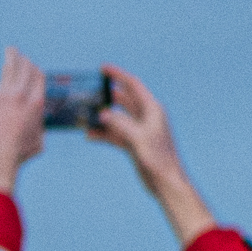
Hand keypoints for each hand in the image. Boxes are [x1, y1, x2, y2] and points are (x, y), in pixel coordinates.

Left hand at [0, 49, 44, 193]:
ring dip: (11, 56)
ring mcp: (3, 94)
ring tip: (10, 50)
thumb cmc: (17, 155)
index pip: (39, 78)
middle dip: (25, 60)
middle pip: (26, 69)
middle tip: (20, 55)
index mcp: (36, 103)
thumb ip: (39, 133)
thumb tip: (39, 134)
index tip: (32, 67)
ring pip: (9, 67)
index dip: (35, 70)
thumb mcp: (38, 143)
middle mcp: (22, 95)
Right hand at [94, 65, 218, 243]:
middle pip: (124, 100)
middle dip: (107, 94)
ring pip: (118, 117)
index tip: (103, 68)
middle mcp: (146, 117)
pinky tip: (90, 135)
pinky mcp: (134, 144)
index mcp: (152, 110)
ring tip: (85, 113)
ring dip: (103, 115)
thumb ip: (120, 125)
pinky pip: (115, 134)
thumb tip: (102, 114)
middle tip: (90, 90)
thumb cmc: (158, 159)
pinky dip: (103, 134)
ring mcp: (139, 131)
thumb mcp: (138, 139)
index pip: (133, 86)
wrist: (165, 182)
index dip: (118, 75)